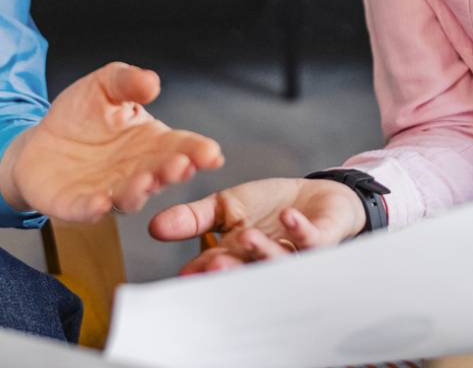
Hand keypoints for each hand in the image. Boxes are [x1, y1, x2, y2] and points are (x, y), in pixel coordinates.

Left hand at [0, 62, 224, 221]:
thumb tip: (152, 82)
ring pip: (130, 196)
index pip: (180, 146)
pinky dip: (94, 209)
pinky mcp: (77, 205)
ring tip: (145, 182)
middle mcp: (137, 171)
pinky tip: (100, 203)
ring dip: (139, 192)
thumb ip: (128, 82)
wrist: (40, 142)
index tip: (212, 153)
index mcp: (151, 142)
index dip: (198, 151)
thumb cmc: (81, 114)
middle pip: (160, 174)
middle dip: (172, 171)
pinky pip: (88, 210)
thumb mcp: (104, 85)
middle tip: (182, 166)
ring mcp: (109, 191)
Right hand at [148, 177, 364, 273]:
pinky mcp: (319, 239)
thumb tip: (154, 227)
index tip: (185, 275)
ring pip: (275, 260)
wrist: (318, 196)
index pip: (215, 268)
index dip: (202, 272)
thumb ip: (193, 218)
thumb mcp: (225, 206)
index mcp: (238, 257)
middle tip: (214, 267)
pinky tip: (287, 216)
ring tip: (246, 237)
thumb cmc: (270, 206)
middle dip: (230, 271)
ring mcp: (292, 254)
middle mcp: (264, 262)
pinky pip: (310, 239)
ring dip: (261, 251)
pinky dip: (297, 228)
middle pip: (245, 271)